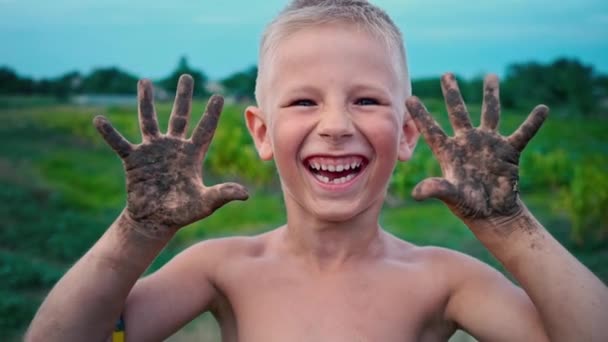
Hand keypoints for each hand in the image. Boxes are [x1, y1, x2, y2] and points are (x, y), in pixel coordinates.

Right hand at [93, 75, 247, 237]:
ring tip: (145, 81)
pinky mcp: (134, 160)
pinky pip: (120, 143)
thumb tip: (246, 194)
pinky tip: (98, 119)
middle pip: (179, 116)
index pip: (205, 129)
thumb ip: (222, 195)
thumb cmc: (182, 213)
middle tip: (187, 76)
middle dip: (184, 97)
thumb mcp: (205, 203)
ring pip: (149, 121)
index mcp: (192, 155)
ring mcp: (153, 151)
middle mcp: (173, 147)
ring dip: (147, 102)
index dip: (212, 113)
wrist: (155, 222)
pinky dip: (109, 133)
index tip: (219, 96)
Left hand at [405, 73, 547, 220]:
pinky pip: (523, 133)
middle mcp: (467, 142)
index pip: (431, 130)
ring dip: (491, 96)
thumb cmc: (468, 206)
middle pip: (458, 112)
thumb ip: (436, 190)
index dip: (421, 115)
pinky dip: (533, 123)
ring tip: (491, 76)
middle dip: (452, 93)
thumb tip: (416, 193)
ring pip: (489, 114)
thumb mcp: (451, 197)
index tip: (408, 99)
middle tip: (446, 74)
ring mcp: (488, 144)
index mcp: (449, 152)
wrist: (492, 214)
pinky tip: (543, 109)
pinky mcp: (508, 151)